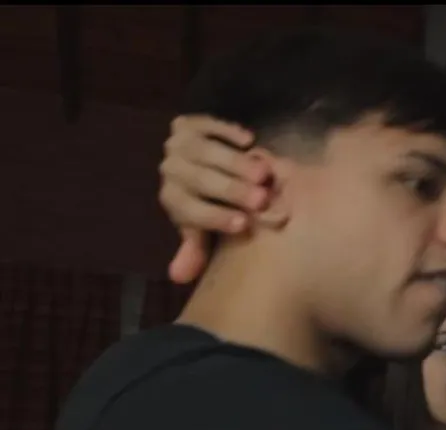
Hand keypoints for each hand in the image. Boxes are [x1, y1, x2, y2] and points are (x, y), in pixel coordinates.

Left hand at [157, 115, 268, 283]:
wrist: (193, 160)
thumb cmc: (207, 201)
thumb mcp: (201, 226)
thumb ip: (196, 249)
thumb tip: (179, 278)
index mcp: (173, 200)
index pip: (190, 211)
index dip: (216, 218)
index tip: (244, 225)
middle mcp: (170, 170)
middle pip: (199, 180)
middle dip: (231, 190)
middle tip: (261, 199)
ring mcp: (177, 144)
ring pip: (205, 152)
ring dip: (235, 162)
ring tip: (263, 173)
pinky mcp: (187, 123)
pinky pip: (207, 125)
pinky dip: (226, 131)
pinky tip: (249, 141)